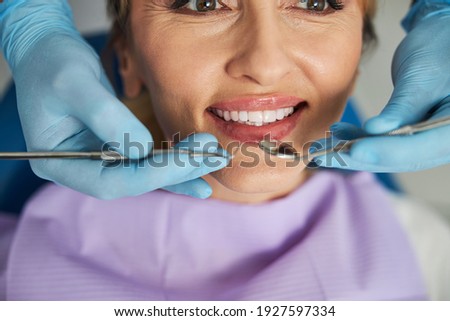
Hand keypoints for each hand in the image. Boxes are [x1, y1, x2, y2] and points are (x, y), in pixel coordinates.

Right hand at [0, 0, 229, 198]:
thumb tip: (145, 149)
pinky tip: (197, 161)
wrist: (48, 51)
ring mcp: (97, 161)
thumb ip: (107, 118)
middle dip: (175, 171)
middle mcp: (79, 169)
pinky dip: (172, 161)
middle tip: (212, 158)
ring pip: (144, 174)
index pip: (110, 182)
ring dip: (181, 168)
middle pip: (133, 181)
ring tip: (214, 160)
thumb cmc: (52, 63)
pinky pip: (146, 159)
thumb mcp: (75, 84)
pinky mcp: (113, 148)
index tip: (188, 160)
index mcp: (58, 164)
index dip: (152, 175)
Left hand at [314, 1, 449, 171]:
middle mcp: (446, 141)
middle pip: (403, 158)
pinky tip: (340, 133)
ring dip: (355, 151)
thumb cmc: (440, 49)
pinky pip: (387, 143)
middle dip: (362, 156)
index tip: (355, 150)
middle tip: (327, 155)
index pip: (421, 149)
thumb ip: (402, 108)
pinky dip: (362, 140)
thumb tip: (375, 131)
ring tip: (325, 144)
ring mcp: (429, 140)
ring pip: (391, 155)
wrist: (443, 38)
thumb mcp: (421, 77)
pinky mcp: (413, 135)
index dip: (386, 152)